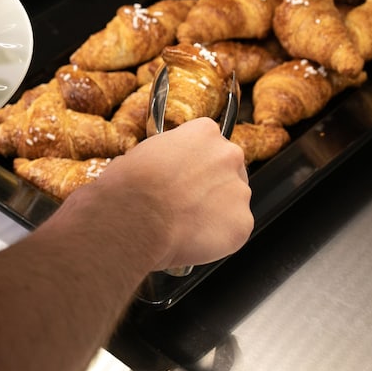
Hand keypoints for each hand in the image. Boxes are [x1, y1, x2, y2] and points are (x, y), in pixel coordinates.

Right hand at [55, 117, 252, 269]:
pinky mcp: (242, 223)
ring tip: (183, 224)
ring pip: (231, 201)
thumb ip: (162, 158)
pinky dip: (216, 236)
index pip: (206, 142)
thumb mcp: (137, 154)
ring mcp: (239, 190)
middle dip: (208, 185)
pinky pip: (232, 230)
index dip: (192, 161)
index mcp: (203, 132)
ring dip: (213, 211)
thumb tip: (158, 172)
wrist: (136, 219)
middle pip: (226, 169)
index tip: (181, 174)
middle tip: (184, 201)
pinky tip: (191, 238)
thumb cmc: (129, 186)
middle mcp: (228, 155)